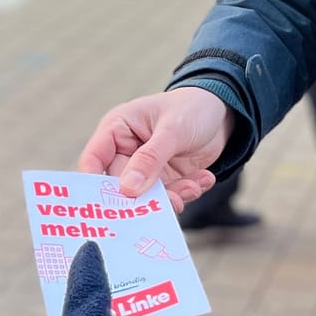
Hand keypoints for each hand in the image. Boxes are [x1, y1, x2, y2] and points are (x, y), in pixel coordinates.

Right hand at [78, 87, 233, 209]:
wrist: (221, 111)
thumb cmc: (191, 107)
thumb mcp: (172, 130)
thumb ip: (150, 159)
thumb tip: (127, 189)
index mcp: (117, 129)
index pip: (94, 159)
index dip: (94, 184)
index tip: (107, 207)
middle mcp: (126, 151)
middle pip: (120, 186)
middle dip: (144, 198)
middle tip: (168, 202)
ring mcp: (146, 168)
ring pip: (147, 197)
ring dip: (172, 196)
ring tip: (192, 187)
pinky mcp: (166, 180)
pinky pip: (170, 196)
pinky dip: (187, 192)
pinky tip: (204, 178)